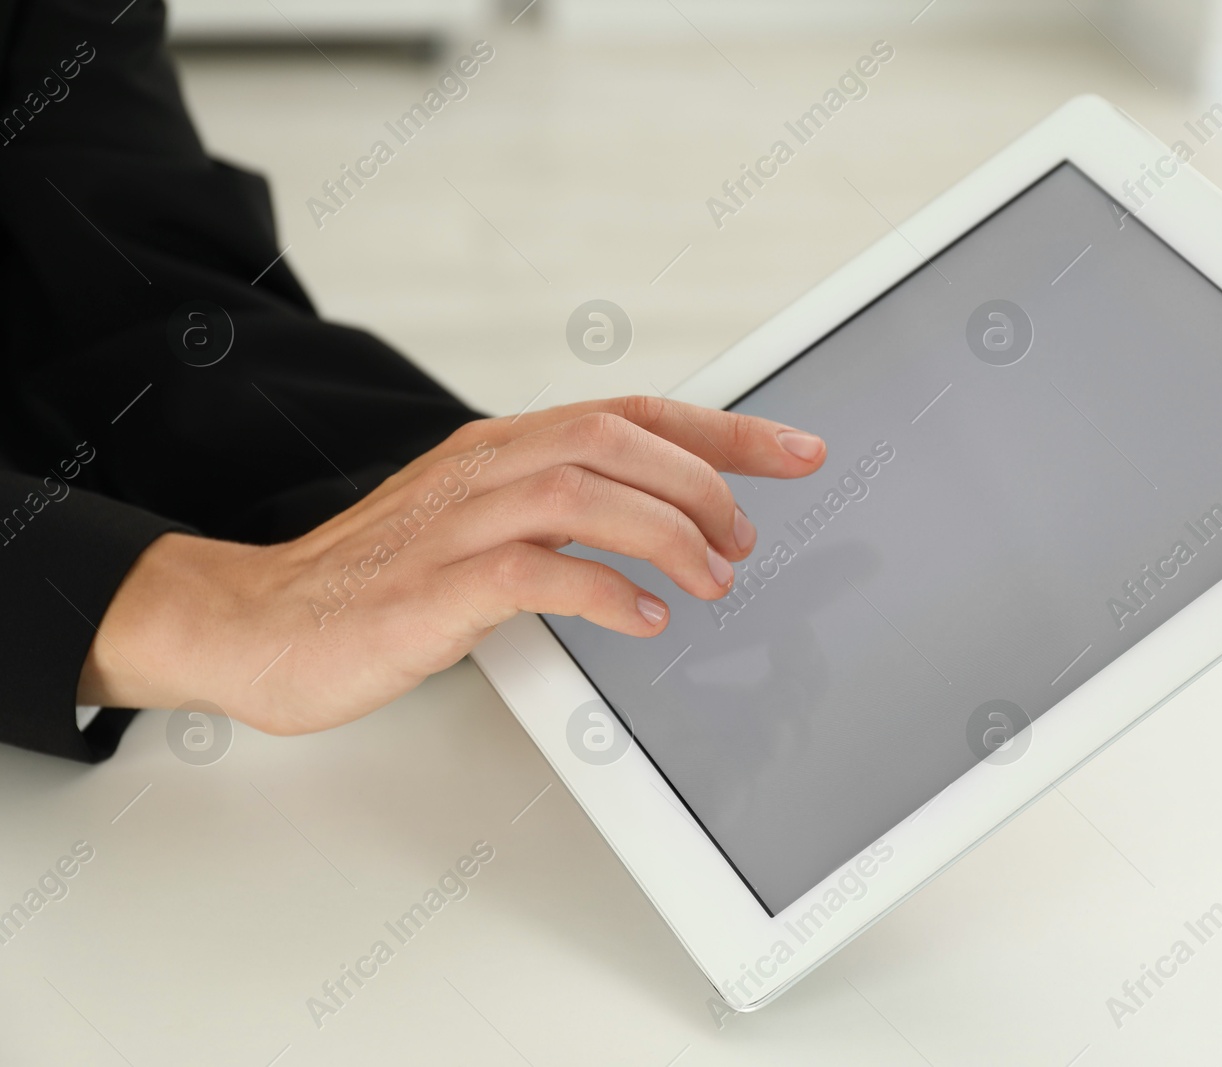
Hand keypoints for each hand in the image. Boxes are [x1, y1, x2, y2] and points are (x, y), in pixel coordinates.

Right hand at [76, 396, 826, 735]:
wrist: (263, 624)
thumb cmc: (376, 581)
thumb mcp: (478, 526)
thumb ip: (556, 515)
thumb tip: (653, 527)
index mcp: (499, 448)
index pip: (629, 414)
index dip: (723, 431)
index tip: (797, 452)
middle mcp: (482, 468)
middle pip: (616, 439)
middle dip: (706, 483)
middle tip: (748, 540)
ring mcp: (455, 525)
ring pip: (584, 491)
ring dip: (668, 533)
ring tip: (715, 580)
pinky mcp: (432, 589)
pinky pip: (535, 572)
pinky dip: (604, 590)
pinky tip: (646, 616)